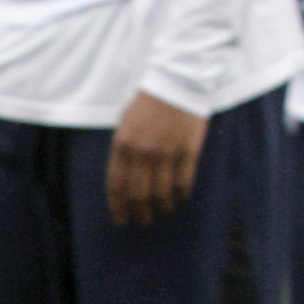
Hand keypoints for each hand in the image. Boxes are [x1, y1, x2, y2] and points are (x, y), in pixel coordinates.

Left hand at [106, 90, 206, 227]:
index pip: (116, 185)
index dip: (118, 207)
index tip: (121, 220)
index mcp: (122, 144)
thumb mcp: (125, 124)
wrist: (175, 80)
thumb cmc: (148, 102)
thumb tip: (123, 181)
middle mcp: (142, 152)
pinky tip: (180, 198)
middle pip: (138, 193)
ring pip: (162, 192)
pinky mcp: (188, 150)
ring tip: (163, 210)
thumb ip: (122, 151)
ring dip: (162, 205)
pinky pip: (183, 181)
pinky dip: (181, 194)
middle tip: (143, 222)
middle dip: (140, 213)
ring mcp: (165, 152)